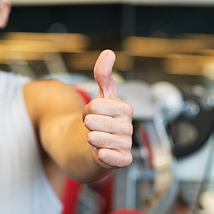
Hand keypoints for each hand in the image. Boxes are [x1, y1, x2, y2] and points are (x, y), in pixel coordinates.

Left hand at [82, 50, 133, 168]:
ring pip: (96, 138)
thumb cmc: (100, 120)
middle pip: (93, 121)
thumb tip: (108, 52)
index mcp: (125, 109)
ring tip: (93, 139)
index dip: (86, 110)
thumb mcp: (101, 96)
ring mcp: (126, 144)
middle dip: (86, 124)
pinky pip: (112, 157)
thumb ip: (103, 74)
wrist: (94, 147)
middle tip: (91, 128)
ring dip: (89, 138)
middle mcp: (128, 127)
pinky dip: (103, 154)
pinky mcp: (123, 161)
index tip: (91, 114)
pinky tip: (99, 152)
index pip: (95, 105)